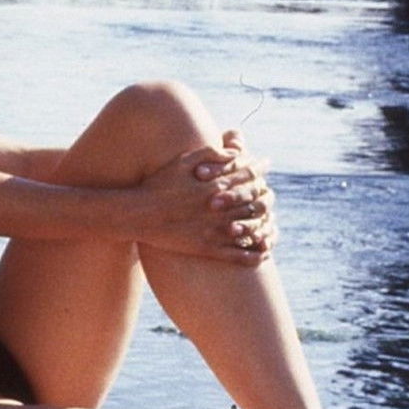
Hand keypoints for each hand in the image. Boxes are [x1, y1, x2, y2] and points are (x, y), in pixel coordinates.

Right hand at [134, 134, 275, 264]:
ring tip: (270, 220)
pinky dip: (256, 255)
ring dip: (266, 225)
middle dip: (266, 195)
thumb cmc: (157, 185)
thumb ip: (210, 153)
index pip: (250, 175)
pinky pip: (241, 255)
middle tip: (269, 192)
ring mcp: (216, 231)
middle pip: (257, 201)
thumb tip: (236, 152)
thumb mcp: (181, 162)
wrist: (137, 215)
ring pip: (254, 228)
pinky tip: (264, 251)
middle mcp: (221, 209)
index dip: (260, 168)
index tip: (265, 165)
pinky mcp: (209, 249)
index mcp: (216, 186)